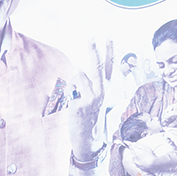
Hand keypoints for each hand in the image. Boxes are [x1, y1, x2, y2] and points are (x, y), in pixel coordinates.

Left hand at [70, 42, 105, 157]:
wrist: (89, 140)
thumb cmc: (91, 117)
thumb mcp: (97, 100)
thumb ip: (91, 83)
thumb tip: (76, 68)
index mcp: (107, 88)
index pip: (109, 65)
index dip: (109, 50)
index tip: (108, 36)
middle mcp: (101, 91)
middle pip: (96, 66)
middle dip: (93, 50)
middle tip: (91, 37)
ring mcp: (90, 98)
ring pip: (76, 77)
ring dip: (73, 83)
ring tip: (76, 98)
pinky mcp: (78, 105)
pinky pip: (68, 90)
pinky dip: (66, 94)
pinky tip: (72, 105)